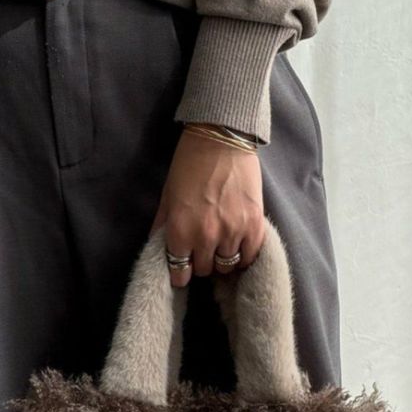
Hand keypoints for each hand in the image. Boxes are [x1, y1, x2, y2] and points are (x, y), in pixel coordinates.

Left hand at [151, 127, 265, 286]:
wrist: (221, 138)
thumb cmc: (189, 164)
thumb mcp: (167, 196)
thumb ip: (162, 226)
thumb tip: (157, 248)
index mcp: (180, 231)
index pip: (180, 273)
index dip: (181, 272)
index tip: (184, 267)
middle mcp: (206, 237)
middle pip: (205, 270)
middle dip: (202, 261)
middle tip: (203, 248)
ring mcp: (232, 232)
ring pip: (228, 266)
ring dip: (223, 257)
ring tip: (222, 243)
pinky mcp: (254, 225)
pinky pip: (250, 256)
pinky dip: (245, 254)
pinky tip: (239, 243)